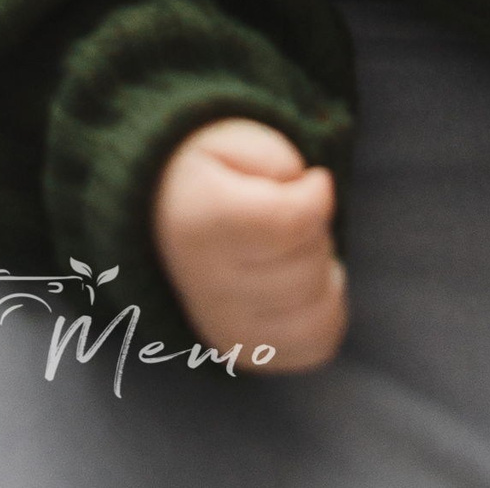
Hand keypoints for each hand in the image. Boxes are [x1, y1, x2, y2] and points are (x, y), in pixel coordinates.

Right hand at [152, 118, 347, 373]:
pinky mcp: (245, 351)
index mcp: (199, 222)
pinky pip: (316, 343)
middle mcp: (207, 285)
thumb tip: (314, 192)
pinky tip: (304, 284)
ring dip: (323, 272)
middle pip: (307, 268)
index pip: (291, 223)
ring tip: (296, 249)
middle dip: (318, 231)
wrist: (164, 215)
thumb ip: (274, 156)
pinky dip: (326, 311)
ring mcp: (225, 326)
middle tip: (295, 213)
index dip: (318, 195)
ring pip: (318, 310)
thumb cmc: (211, 172)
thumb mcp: (233, 137)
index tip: (312, 178)